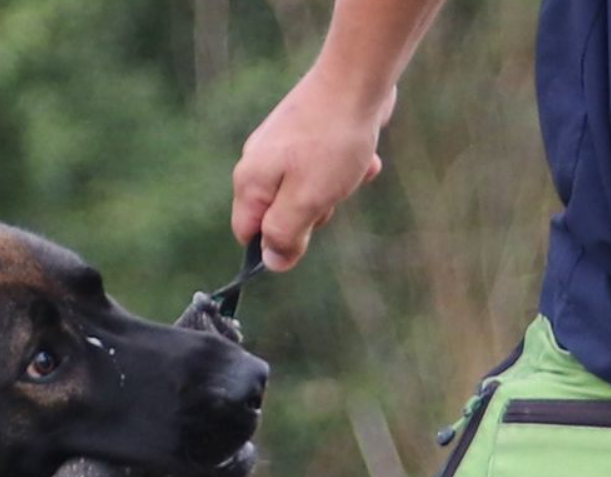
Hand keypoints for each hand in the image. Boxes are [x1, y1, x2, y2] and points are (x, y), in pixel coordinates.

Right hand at [231, 68, 395, 270]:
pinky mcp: (304, 131)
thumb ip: (285, 235)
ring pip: (304, 189)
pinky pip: (321, 165)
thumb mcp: (307, 202)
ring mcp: (280, 144)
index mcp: (250, 182)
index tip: (306, 235)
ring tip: (350, 170)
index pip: (248, 233)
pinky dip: (342, 167)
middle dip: (309, 214)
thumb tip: (272, 263)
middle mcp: (257, 162)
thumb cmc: (331, 144)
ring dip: (332, 190)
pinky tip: (362, 156)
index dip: (274, 244)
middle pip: (278, 213)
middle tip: (330, 197)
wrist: (356, 79)